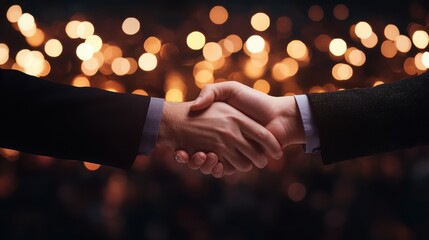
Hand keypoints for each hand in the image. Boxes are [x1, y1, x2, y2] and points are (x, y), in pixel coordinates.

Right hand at [154, 101, 282, 177]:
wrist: (279, 117)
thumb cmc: (256, 101)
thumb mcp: (230, 90)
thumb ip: (211, 92)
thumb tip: (194, 106)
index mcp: (220, 125)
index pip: (196, 136)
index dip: (184, 142)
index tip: (175, 142)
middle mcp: (225, 139)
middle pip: (201, 153)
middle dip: (192, 156)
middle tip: (181, 153)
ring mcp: (233, 151)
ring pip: (210, 163)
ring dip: (202, 163)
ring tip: (197, 155)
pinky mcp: (241, 161)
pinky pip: (224, 169)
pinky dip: (215, 168)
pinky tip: (210, 160)